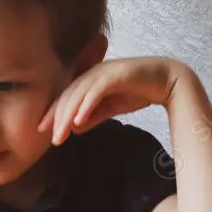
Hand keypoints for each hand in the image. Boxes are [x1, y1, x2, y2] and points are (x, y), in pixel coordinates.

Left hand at [38, 57, 188, 145]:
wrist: (168, 80)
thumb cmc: (139, 91)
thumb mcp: (111, 108)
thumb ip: (93, 116)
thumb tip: (74, 128)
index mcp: (90, 80)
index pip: (66, 97)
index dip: (53, 113)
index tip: (43, 131)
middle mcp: (93, 73)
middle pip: (69, 96)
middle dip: (57, 118)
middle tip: (51, 140)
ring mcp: (104, 72)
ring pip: (79, 94)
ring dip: (68, 115)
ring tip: (61, 134)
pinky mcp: (117, 74)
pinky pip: (97, 91)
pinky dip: (86, 105)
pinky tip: (78, 120)